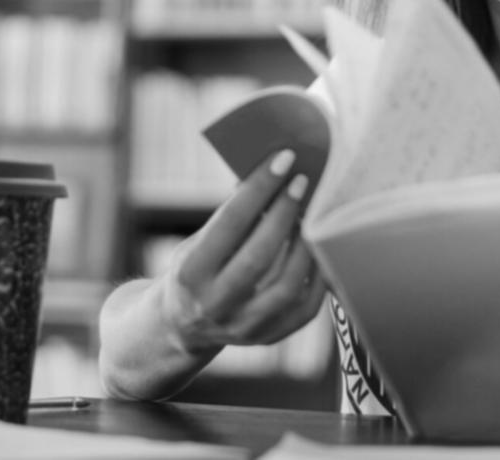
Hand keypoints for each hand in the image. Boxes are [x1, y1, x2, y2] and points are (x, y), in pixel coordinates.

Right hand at [157, 149, 327, 355]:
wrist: (180, 326)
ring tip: (311, 215)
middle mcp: (214, 304)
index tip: (283, 159)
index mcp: (190, 272)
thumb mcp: (196, 242)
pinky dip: (318, 277)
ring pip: (286, 286)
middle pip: (259, 256)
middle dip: (284, 213)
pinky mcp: (266, 339)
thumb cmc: (194, 270)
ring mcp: (242, 327)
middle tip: (302, 181)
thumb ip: (230, 217)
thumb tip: (271, 174)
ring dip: (304, 244)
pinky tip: (319, 249)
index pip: (230, 224)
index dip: (259, 189)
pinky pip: (305, 309)